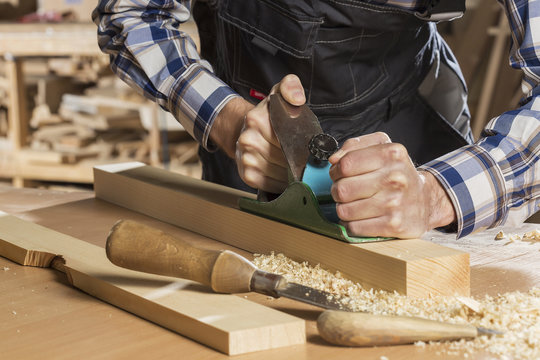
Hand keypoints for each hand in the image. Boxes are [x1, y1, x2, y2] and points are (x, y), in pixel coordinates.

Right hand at [235, 74, 305, 192]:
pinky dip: (282, 182)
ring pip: (282, 174)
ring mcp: (246, 159)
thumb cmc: (268, 116)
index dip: (303, 146)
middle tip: (306, 158)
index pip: (289, 140)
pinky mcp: (247, 175)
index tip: (309, 147)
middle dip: (300, 161)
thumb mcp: (279, 94)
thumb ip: (290, 87)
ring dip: (294, 174)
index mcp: (256, 120)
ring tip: (296, 167)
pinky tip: (285, 175)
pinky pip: (272, 184)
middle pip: (287, 159)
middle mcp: (248, 140)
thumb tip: (297, 99)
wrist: (243, 130)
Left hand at [328, 133, 455, 237]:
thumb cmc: (398, 174)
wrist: (426, 201)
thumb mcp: (382, 147)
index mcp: (390, 154)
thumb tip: (334, 160)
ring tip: (356, 204)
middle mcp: (394, 178)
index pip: (345, 164)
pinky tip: (363, 217)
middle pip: (341, 189)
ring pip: (344, 210)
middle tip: (348, 191)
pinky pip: (354, 228)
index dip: (336, 171)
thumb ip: (354, 146)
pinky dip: (353, 224)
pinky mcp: (393, 225)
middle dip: (338, 191)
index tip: (339, 174)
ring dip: (345, 209)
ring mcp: (394, 203)